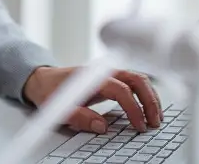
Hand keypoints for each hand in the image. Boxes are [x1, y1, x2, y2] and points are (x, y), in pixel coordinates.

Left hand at [22, 66, 161, 133]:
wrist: (42, 79)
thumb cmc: (50, 91)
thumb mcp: (60, 108)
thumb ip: (80, 117)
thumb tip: (102, 126)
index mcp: (93, 77)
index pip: (122, 90)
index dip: (134, 109)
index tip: (139, 126)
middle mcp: (104, 72)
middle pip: (136, 79)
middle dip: (149, 100)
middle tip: (155, 122)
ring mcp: (108, 73)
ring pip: (138, 79)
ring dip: (150, 96)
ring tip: (156, 117)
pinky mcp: (110, 78)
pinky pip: (133, 82)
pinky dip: (145, 93)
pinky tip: (148, 108)